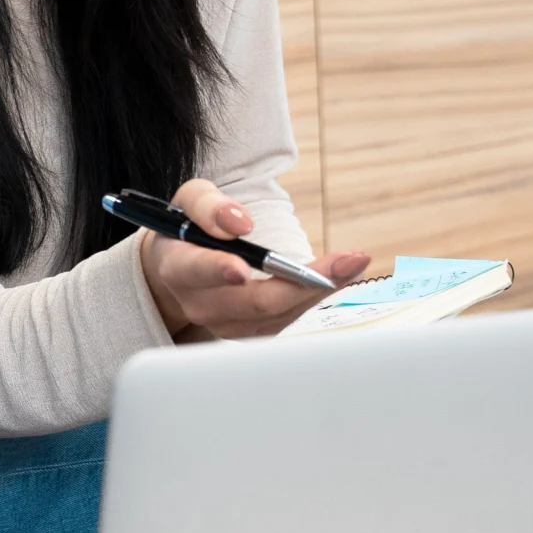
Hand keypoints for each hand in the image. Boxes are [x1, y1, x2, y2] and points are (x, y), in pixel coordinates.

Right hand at [137, 177, 368, 339]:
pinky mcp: (250, 331)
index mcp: (179, 267)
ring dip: (319, 290)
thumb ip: (207, 205)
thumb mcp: (190, 201)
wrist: (183, 269)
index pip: (197, 271)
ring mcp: (226, 325)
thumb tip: (240, 223)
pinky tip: (339, 277)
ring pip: (279, 315)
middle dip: (302, 281)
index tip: (243, 269)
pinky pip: (287, 319)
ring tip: (353, 263)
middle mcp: (201, 304)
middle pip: (254, 302)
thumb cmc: (190, 229)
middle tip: (347, 260)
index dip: (220, 271)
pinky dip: (315, 297)